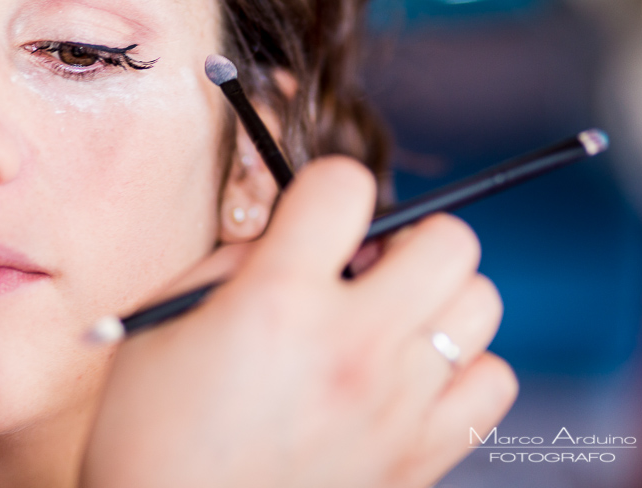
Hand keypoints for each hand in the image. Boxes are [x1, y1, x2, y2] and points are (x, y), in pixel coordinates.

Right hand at [81, 157, 517, 487]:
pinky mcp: (419, 456)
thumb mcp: (167, 319)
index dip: (327, 187)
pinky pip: (491, 383)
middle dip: (404, 234)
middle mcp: (352, 347)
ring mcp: (397, 406)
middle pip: (447, 239)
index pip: (347, 185)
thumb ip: (239, 260)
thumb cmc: (150, 431)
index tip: (314, 215)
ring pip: (481, 304)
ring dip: (438, 295)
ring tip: (389, 316)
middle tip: (363, 263)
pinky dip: (460, 367)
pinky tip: (410, 375)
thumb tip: (297, 233)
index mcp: (279, 301)